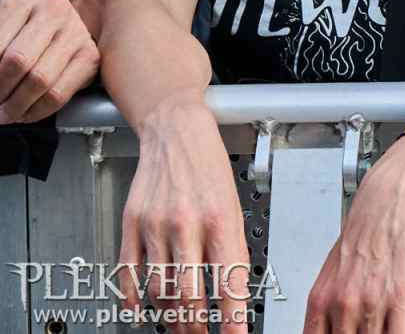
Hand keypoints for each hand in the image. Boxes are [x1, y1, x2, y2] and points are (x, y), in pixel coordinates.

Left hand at [0, 0, 99, 123]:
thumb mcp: (0, 30)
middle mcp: (55, 10)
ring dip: (15, 107)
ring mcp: (77, 31)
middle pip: (18, 62)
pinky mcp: (91, 55)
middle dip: (0, 93)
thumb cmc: (17, 32)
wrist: (55, 27)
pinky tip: (24, 113)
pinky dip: (36, 112)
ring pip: (40, 80)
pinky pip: (59, 94)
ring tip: (4, 114)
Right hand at [119, 96, 251, 327]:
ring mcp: (155, 225)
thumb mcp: (233, 205)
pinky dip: (133, 298)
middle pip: (190, 292)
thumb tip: (232, 289)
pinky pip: (127, 272)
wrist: (175, 132)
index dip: (233, 315)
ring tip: (179, 326)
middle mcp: (187, 223)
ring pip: (160, 288)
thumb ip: (230, 247)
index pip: (228, 280)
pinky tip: (141, 311)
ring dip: (169, 315)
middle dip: (197, 324)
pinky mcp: (130, 224)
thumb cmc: (208, 168)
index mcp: (220, 219)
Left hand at [303, 138, 404, 333]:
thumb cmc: (367, 228)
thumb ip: (333, 305)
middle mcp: (342, 305)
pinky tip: (398, 331)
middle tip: (366, 331)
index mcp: (321, 300)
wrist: (391, 198)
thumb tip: (338, 328)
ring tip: (383, 328)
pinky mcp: (401, 298)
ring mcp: (371, 304)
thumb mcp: (335, 271)